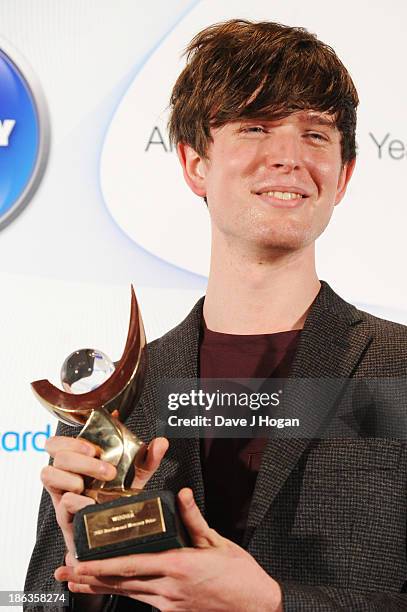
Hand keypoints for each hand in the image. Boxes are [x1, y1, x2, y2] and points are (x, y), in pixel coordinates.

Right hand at [42, 435, 168, 560]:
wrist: (117, 534)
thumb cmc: (120, 499)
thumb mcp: (137, 476)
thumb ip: (148, 458)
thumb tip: (161, 442)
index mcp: (79, 461)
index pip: (57, 442)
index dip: (70, 440)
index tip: (95, 447)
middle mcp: (67, 475)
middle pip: (56, 454)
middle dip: (81, 459)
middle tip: (107, 471)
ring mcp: (63, 495)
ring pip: (48, 474)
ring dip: (71, 476)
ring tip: (91, 486)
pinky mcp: (66, 518)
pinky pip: (61, 504)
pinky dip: (76, 502)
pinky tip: (90, 504)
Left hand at [55, 488, 282, 611]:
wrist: (256, 607)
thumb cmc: (240, 574)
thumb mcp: (218, 541)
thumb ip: (194, 519)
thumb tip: (182, 493)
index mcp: (178, 566)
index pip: (132, 565)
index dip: (102, 565)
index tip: (80, 561)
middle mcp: (169, 589)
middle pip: (122, 582)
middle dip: (90, 578)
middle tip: (65, 573)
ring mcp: (170, 604)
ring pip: (128, 593)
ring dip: (100, 587)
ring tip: (77, 582)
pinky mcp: (174, 611)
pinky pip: (143, 600)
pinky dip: (124, 592)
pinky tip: (114, 586)